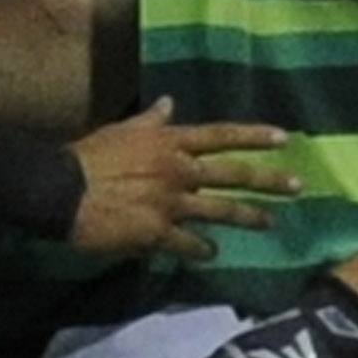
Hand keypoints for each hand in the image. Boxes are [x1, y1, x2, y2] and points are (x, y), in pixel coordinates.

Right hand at [65, 98, 296, 259]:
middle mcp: (178, 171)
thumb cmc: (89, 157)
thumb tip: (170, 103)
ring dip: (248, 217)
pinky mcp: (157, 233)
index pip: (221, 136)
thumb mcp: (122, 130)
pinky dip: (202, 249)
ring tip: (270, 223)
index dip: (254, 136)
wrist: (60, 191)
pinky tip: (211, 254)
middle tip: (297, 187)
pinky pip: (188, 243)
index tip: (284, 139)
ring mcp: (171, 203)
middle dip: (268, 181)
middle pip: (233, 175)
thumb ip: (151, 121)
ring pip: (220, 210)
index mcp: (170, 143)